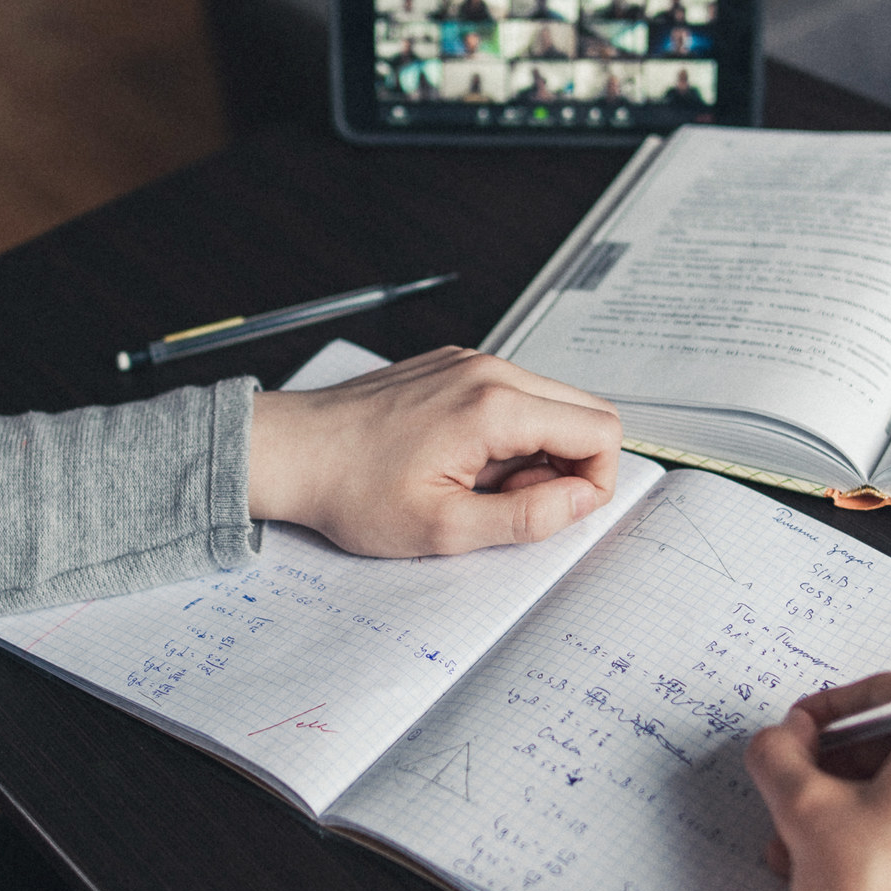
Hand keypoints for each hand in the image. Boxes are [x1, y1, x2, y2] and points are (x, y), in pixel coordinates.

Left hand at [245, 347, 621, 556]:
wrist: (289, 452)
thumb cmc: (352, 490)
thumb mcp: (445, 528)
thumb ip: (527, 517)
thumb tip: (581, 501)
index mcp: (494, 405)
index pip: (601, 430)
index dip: (594, 482)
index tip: (552, 512)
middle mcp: (488, 370)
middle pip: (584, 410)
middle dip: (568, 466)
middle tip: (511, 501)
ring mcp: (469, 362)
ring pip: (549, 404)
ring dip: (535, 451)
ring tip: (478, 484)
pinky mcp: (451, 366)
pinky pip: (510, 396)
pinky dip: (505, 434)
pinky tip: (459, 462)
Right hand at [745, 673, 890, 890]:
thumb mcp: (808, 816)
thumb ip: (781, 758)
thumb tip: (778, 741)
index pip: (885, 695)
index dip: (822, 716)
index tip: (789, 739)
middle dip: (838, 774)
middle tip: (790, 799)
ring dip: (858, 812)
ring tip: (805, 851)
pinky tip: (847, 876)